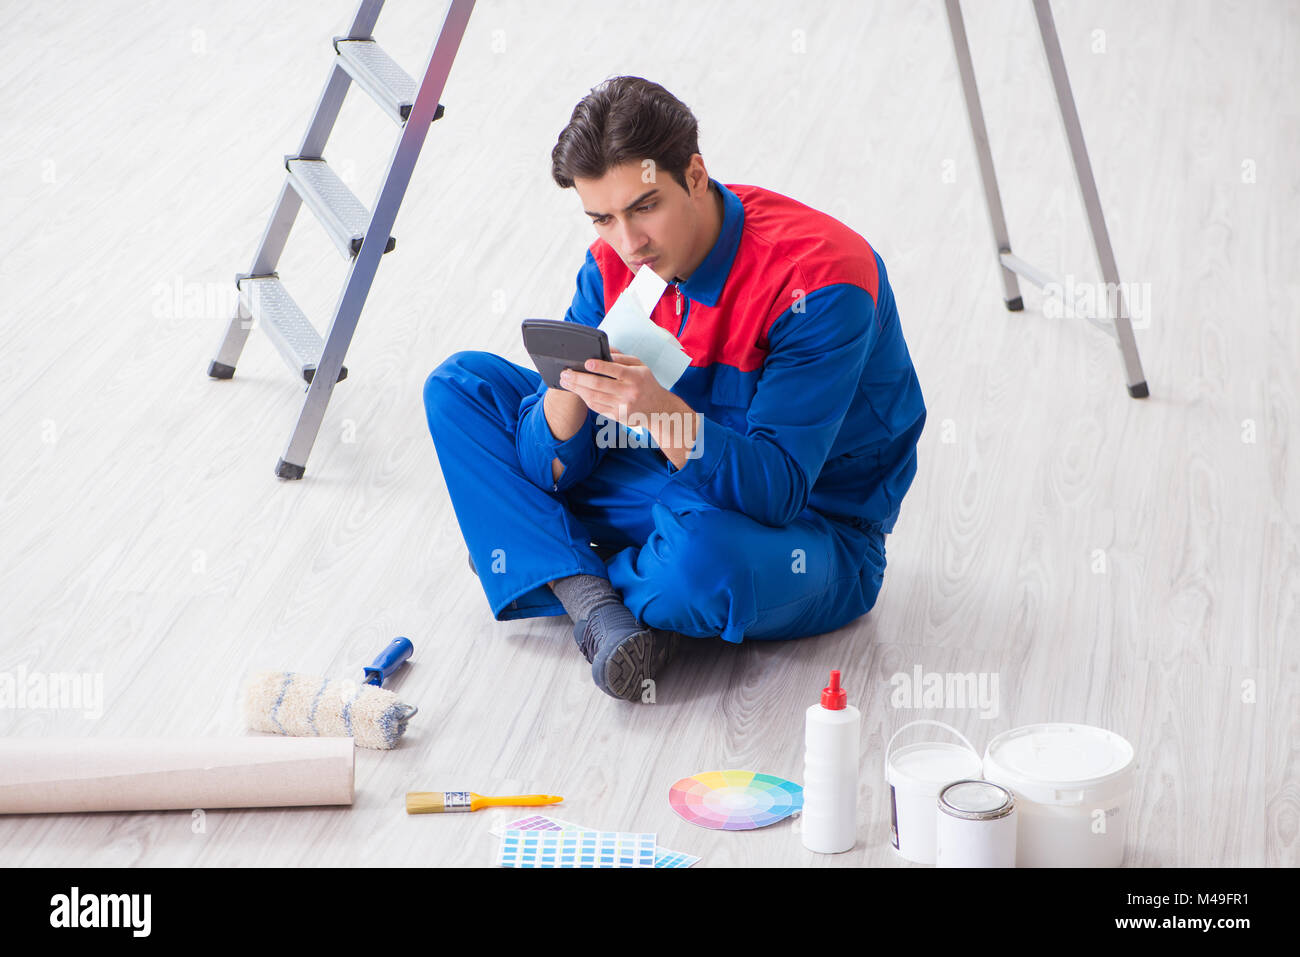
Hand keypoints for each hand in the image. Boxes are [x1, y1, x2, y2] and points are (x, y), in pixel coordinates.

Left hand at [559, 349, 700, 468]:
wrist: (658, 409)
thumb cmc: (646, 383)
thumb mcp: (640, 366)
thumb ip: (622, 357)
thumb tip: (602, 349)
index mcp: (636, 377)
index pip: (616, 370)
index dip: (599, 367)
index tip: (586, 363)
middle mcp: (629, 392)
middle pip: (599, 385)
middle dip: (579, 378)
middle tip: (565, 373)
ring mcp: (623, 406)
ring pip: (594, 397)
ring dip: (577, 389)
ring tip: (566, 382)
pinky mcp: (617, 416)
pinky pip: (597, 407)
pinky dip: (585, 398)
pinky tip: (577, 391)